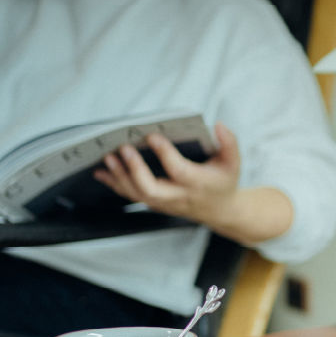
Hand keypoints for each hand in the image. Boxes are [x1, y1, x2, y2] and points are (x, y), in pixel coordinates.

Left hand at [94, 122, 240, 229]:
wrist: (220, 211)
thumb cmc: (224, 181)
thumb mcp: (233, 162)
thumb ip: (229, 143)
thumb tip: (218, 124)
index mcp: (198, 183)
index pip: (179, 170)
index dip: (165, 154)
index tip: (152, 135)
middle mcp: (179, 196)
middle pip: (151, 189)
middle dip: (135, 169)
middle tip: (123, 149)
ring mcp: (165, 203)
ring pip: (137, 194)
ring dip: (120, 176)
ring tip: (109, 157)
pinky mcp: (155, 204)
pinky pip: (132, 196)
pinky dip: (115, 184)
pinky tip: (102, 171)